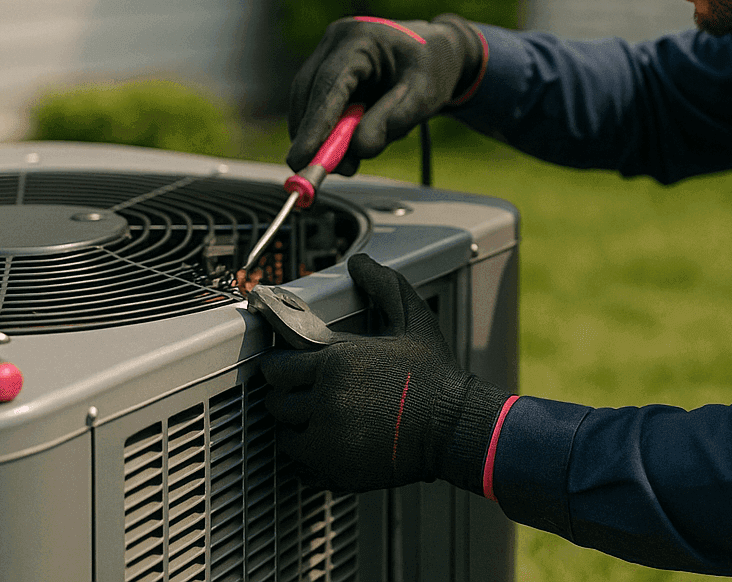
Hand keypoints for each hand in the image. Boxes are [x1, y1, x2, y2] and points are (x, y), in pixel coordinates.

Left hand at [259, 254, 510, 492]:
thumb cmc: (435, 376)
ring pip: (285, 433)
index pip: (276, 365)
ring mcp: (330, 438)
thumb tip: (361, 263)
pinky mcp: (336, 469)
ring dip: (296, 425)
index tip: (290, 367)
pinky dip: (309, 454)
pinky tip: (331, 441)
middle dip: (287, 394)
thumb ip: (383, 286)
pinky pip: (301, 463)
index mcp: (337, 361)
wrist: (455, 427)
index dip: (281, 365)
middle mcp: (327, 399)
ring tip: (320, 417)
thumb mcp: (413, 320)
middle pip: (275, 400)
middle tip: (307, 392)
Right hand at [286, 15, 486, 174]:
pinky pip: (317, 105)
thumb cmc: (433, 69)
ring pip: (308, 101)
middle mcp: (337, 41)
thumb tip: (358, 149)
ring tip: (349, 162)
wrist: (437, 53)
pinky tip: (349, 142)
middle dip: (311, 135)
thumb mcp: (424, 98)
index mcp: (361, 39)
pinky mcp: (327, 71)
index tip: (302, 157)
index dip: (314, 124)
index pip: (329, 84)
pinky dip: (327, 129)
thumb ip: (392, 122)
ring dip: (319, 136)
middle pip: (308, 92)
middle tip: (322, 172)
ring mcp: (328, 54)